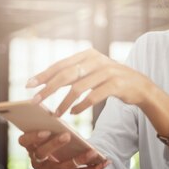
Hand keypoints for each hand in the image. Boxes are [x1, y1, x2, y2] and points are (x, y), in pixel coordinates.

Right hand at [18, 130, 110, 168]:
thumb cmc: (50, 147)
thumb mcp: (45, 140)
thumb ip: (50, 130)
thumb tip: (59, 119)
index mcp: (31, 148)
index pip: (24, 142)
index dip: (33, 137)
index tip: (45, 130)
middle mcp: (38, 162)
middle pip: (43, 154)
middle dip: (54, 144)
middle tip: (67, 135)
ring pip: (64, 167)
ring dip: (80, 159)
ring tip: (93, 151)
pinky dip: (93, 168)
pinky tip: (105, 162)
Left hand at [26, 48, 152, 115]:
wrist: (140, 86)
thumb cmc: (111, 80)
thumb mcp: (93, 72)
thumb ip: (75, 73)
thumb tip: (48, 81)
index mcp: (88, 55)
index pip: (61, 64)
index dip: (44, 74)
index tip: (29, 84)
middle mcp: (97, 60)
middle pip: (66, 75)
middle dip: (48, 88)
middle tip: (35, 100)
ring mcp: (107, 72)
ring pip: (78, 88)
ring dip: (64, 102)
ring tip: (56, 114)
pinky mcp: (116, 84)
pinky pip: (93, 96)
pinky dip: (81, 106)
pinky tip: (73, 112)